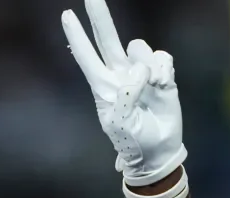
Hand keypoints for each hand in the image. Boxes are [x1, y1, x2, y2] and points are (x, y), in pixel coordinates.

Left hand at [62, 0, 185, 186]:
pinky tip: (163, 85)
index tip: (66, 14)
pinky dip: (163, 69)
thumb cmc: (133, 140)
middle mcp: (119, 74)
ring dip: (147, 65)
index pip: (86, 56)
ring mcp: (140, 72)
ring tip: (152, 87)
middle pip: (107, 38)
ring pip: (140, 48)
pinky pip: (161, 57)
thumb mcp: (120, 124)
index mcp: (103, 86)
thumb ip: (126, 96)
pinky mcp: (162, 74)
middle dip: (99, 16)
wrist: (158, 150)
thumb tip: (139, 71)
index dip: (76, 36)